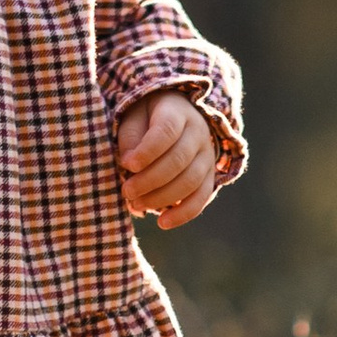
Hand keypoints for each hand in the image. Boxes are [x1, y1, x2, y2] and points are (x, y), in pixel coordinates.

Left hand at [116, 89, 218, 232]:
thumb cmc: (146, 120)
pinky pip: (201, 198)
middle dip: (149, 180)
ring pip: (190, 181)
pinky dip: (183, 214)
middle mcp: (199, 132)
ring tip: (136, 204)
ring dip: (161, 198)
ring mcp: (207, 156)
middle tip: (127, 191)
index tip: (127, 164)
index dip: (147, 150)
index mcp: (178, 112)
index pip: (166, 131)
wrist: (175, 118)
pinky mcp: (210, 177)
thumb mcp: (133, 119)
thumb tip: (130, 167)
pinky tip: (163, 223)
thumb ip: (130, 139)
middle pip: (178, 160)